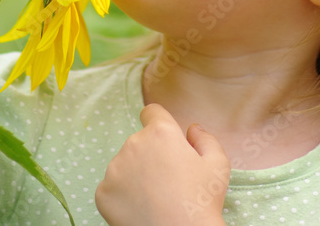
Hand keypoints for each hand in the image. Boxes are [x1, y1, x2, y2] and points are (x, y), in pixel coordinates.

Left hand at [96, 103, 229, 225]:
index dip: (160, 123)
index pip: (151, 112)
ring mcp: (114, 169)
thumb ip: (205, 139)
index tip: (165, 141)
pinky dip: (123, 195)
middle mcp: (133, 144)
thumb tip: (192, 129)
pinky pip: (112, 186)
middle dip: (150, 155)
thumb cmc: (201, 201)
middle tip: (167, 180)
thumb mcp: (217, 166)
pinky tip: (140, 208)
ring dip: (135, 174)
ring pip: (124, 164)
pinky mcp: (102, 192)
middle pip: (140, 142)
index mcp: (160, 133)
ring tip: (154, 197)